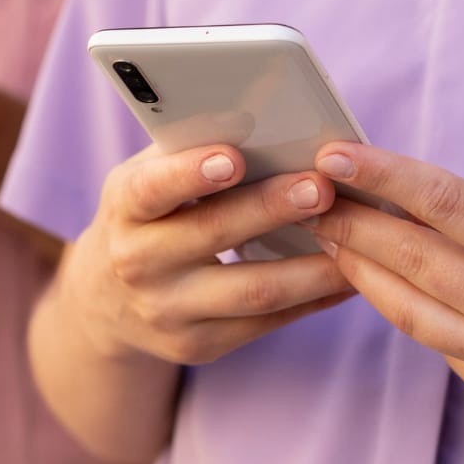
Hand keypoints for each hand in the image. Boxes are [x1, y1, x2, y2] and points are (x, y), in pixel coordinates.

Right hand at [63, 144, 351, 365]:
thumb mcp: (144, 181)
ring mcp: (166, 311)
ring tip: (357, 240)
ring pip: (252, 291)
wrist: (106, 302)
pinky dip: (313, 298)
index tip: (234, 157)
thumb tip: (265, 118)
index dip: (189, 173)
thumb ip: (188, 152)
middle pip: (212, 234)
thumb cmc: (145, 218)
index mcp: (124, 210)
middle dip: (270, 209)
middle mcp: (137, 263)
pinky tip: (348, 276)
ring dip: (312, 266)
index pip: (150, 190)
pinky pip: (266, 323)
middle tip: (321, 187)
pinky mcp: (197, 345)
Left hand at [308, 143, 463, 431]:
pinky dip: (401, 308)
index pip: (442, 202)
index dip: (380, 174)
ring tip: (323, 234)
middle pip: (409, 257)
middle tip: (305, 195)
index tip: (332, 154)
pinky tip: (372, 283)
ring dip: (356, 268)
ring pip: (404, 307)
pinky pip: (435, 343)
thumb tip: (397, 207)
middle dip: (349, 222)